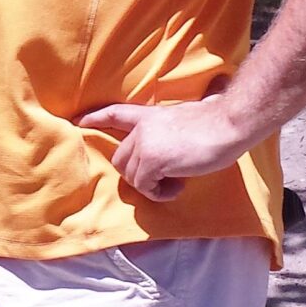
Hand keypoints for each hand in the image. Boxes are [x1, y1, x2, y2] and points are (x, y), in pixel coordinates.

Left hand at [76, 96, 244, 202]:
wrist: (227, 124)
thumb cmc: (215, 123)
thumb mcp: (183, 121)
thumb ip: (168, 132)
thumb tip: (171, 150)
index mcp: (149, 116)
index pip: (115, 113)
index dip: (95, 118)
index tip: (78, 122)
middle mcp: (141, 129)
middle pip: (121, 158)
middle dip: (137, 174)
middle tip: (163, 179)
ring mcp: (145, 145)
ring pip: (132, 176)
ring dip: (152, 186)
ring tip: (175, 183)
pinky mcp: (152, 161)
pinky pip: (145, 186)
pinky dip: (160, 193)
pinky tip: (178, 186)